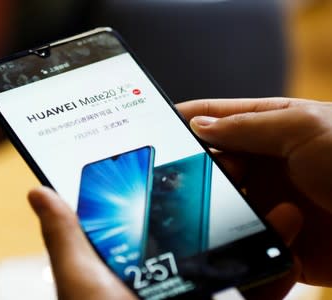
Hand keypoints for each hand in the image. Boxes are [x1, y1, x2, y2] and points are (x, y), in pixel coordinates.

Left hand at [28, 189, 302, 299]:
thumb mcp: (80, 280)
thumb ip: (65, 237)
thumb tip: (37, 191)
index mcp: (134, 257)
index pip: (153, 212)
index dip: (169, 183)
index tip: (185, 155)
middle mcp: (166, 269)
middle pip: (197, 226)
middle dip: (219, 196)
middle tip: (230, 167)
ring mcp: (197, 287)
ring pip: (231, 250)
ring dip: (251, 224)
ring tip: (264, 198)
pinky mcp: (225, 299)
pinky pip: (255, 286)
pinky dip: (272, 268)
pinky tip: (282, 245)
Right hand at [177, 98, 331, 292]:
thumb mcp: (302, 127)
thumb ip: (245, 125)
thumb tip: (197, 125)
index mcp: (268, 128)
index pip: (214, 118)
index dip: (184, 121)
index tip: (154, 127)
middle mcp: (263, 164)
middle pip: (208, 166)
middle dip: (200, 173)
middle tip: (204, 176)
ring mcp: (266, 202)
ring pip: (218, 207)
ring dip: (225, 210)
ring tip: (257, 207)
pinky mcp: (275, 239)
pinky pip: (243, 243)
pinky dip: (247, 245)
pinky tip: (275, 237)